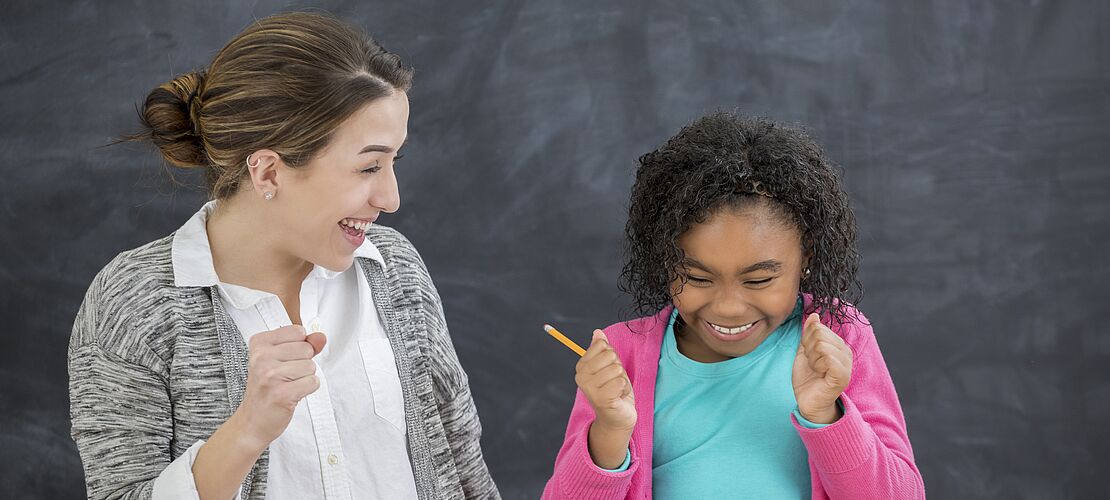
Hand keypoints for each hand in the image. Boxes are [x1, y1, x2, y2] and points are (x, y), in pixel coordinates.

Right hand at [236, 325, 326, 446]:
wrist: (253, 420)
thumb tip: (321, 337)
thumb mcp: (281, 359)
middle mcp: (261, 357)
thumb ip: (304, 345)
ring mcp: (270, 376)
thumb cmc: (267, 388)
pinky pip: (313, 382)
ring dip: (304, 378)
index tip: (283, 360)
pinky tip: (291, 395)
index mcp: (259, 343)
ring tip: (287, 385)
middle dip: (303, 364)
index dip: (299, 346)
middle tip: (285, 377)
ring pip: (311, 366)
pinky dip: (307, 390)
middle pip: (307, 349)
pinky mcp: (282, 394)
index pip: (298, 331)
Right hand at [576, 330, 635, 468]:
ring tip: (616, 390)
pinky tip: (618, 397)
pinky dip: (624, 389)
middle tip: (613, 382)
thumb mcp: (609, 366)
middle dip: (618, 368)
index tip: (608, 370)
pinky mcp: (601, 399)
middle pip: (610, 355)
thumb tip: (597, 332)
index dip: (611, 356)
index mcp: (581, 367)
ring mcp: (589, 389)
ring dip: (622, 380)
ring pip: (617, 369)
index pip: (602, 345)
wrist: (617, 417)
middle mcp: (581, 377)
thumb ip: (603, 350)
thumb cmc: (614, 390)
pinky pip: (621, 382)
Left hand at [792, 313, 851, 423]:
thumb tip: (814, 315)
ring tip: (816, 370)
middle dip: (808, 349)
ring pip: (822, 345)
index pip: (818, 327)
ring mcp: (846, 364)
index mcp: (838, 344)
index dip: (806, 340)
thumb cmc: (807, 377)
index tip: (809, 355)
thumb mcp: (805, 350)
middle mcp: (846, 352)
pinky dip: (817, 365)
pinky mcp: (842, 375)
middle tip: (812, 364)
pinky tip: (819, 374)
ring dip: (812, 359)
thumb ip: (809, 333)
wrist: (808, 401)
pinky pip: (827, 358)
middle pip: (819, 334)